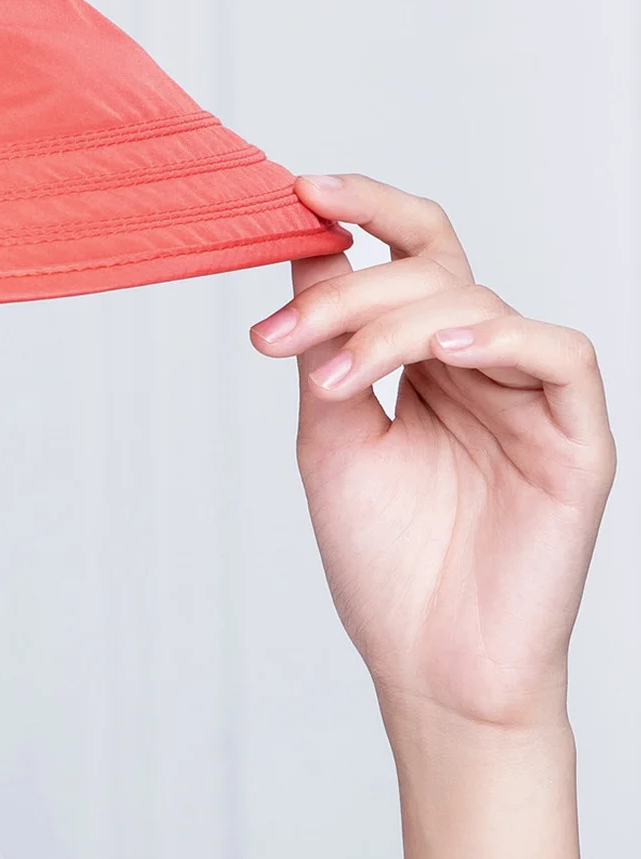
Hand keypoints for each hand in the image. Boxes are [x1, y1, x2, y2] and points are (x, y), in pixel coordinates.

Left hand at [250, 174, 614, 734]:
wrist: (428, 668)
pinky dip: (498, 338)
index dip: (360, 212)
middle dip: (350, 289)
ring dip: (396, 325)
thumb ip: (324, 354)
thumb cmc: (386, 565)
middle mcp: (479, 367)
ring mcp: (530, 399)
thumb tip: (302, 258)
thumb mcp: (332, 442)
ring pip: (477, 305)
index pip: (404, 257)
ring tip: (337, 379)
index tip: (295, 191)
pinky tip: (441, 353)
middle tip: (282, 337)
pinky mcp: (577, 438)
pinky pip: (557, 355)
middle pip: (432, 270)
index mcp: (422, 361)